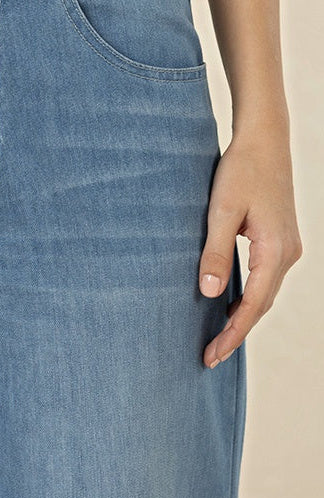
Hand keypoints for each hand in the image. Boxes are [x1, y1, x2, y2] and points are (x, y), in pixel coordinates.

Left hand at [198, 126, 302, 368]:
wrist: (264, 140)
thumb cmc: (241, 170)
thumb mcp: (221, 211)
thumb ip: (216, 252)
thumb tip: (211, 293)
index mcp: (275, 250)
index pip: (253, 305)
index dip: (233, 333)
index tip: (213, 355)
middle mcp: (288, 253)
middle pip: (262, 305)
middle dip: (236, 333)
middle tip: (210, 357)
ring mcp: (287, 246)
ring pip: (266, 293)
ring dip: (243, 317)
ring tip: (219, 339)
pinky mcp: (280, 239)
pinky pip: (265, 278)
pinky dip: (250, 297)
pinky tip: (232, 305)